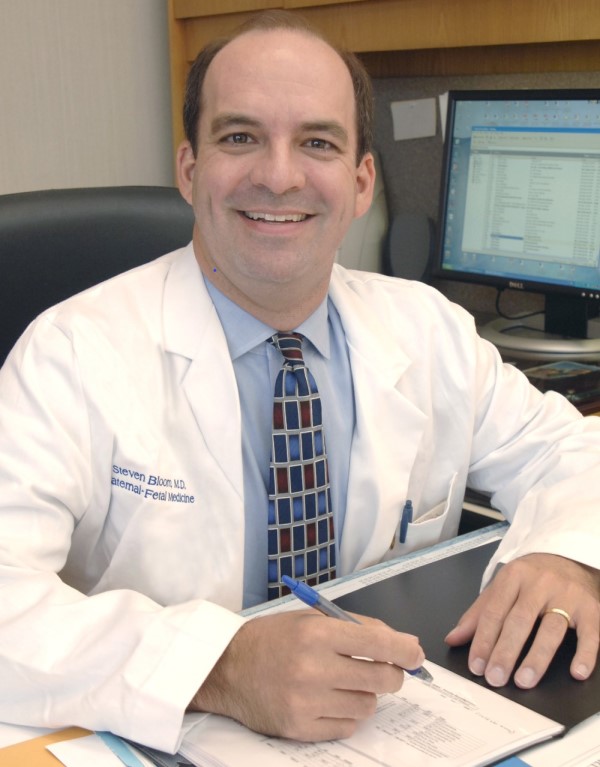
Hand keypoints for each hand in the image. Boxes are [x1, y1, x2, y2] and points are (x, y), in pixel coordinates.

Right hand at [189, 609, 424, 740]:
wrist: (227, 668)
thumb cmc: (273, 639)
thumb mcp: (311, 618)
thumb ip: (358, 628)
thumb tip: (404, 644)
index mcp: (317, 632)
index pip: (379, 644)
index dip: (406, 651)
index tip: (416, 655)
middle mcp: (312, 666)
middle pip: (382, 679)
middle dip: (391, 675)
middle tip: (382, 670)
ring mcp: (306, 701)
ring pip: (368, 706)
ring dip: (365, 695)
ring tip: (344, 684)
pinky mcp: (299, 728)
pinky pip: (347, 727)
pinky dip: (346, 715)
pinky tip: (328, 701)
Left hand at [445, 553, 599, 688]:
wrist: (570, 558)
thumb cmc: (532, 577)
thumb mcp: (502, 587)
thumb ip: (478, 614)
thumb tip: (453, 638)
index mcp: (513, 576)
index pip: (494, 611)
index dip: (483, 640)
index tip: (476, 665)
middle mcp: (540, 583)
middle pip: (520, 620)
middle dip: (505, 652)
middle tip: (495, 678)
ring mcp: (567, 595)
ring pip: (551, 629)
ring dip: (536, 658)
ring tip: (523, 680)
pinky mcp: (591, 608)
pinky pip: (590, 633)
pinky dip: (584, 654)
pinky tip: (576, 673)